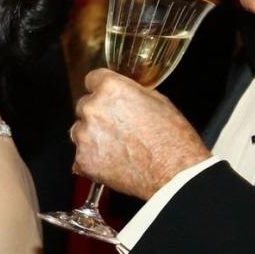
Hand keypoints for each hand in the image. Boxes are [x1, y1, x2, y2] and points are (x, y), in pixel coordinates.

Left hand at [72, 69, 210, 199]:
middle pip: (84, 105)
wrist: (175, 174)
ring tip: (118, 146)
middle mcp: (92, 109)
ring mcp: (84, 135)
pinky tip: (114, 161)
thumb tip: (123, 93)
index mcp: (111, 90)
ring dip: (92, 135)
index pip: (92, 79)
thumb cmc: (172, 140)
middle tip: (118, 127)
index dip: (101, 88)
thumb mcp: (159, 101)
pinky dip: (93, 158)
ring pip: (80, 130)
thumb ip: (131, 93)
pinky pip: (81, 155)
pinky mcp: (82, 159)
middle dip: (97, 114)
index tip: (104, 95)